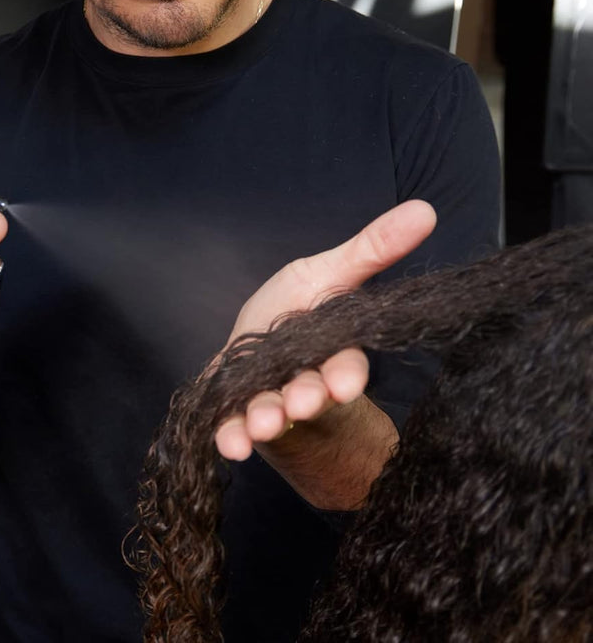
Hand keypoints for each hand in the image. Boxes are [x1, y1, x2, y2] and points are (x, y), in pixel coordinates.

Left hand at [215, 200, 435, 460]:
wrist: (252, 342)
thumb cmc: (294, 306)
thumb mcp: (328, 272)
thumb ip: (372, 249)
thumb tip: (425, 208)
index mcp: (331, 348)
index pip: (346, 365)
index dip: (345, 375)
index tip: (343, 384)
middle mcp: (305, 379)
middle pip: (310, 392)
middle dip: (305, 398)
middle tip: (300, 402)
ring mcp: (271, 398)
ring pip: (272, 411)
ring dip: (266, 418)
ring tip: (258, 423)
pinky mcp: (236, 410)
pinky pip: (233, 426)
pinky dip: (231, 436)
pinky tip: (227, 445)